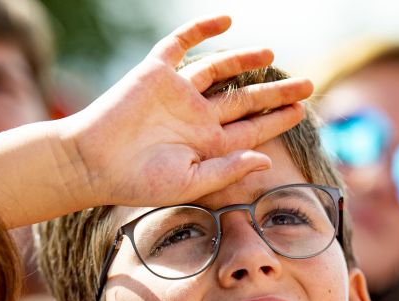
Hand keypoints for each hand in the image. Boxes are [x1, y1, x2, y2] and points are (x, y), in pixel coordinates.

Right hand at [63, 15, 311, 208]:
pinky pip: (182, 45)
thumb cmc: (136, 181)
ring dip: (244, 59)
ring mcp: (178, 93)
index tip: (302, 109)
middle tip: (308, 83)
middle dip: (276, 92)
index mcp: (208, 145)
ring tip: (271, 53)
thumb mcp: (189, 182)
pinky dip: (202, 30)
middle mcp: (197, 116)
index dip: (278, 119)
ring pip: (219, 70)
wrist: (90, 162)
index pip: (252, 129)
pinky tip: (226, 21)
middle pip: (244, 99)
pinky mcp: (156, 73)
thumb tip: (266, 160)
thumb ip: (227, 170)